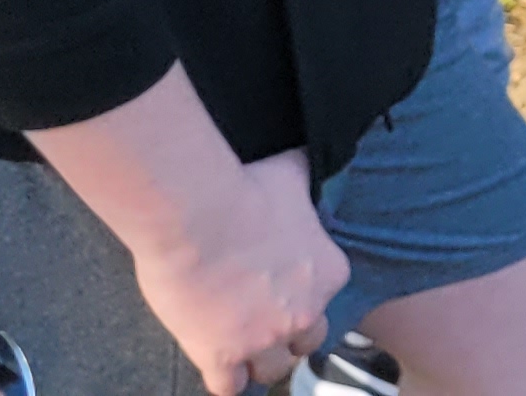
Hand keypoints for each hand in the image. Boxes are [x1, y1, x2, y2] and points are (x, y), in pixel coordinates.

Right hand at [137, 151, 344, 395]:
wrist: (196, 214)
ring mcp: (264, 338)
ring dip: (257, 361)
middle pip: (305, 342)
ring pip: (272, 370)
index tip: (279, 292)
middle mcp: (305, 312)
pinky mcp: (221, 355)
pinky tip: (215, 365)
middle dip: (286, 336)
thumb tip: (309, 154)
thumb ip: (307, 179)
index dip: (301, 299)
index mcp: (329, 273)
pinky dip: (224, 379)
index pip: (325, 300)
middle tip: (261, 324)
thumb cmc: (244, 190)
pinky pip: (229, 387)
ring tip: (238, 347)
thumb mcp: (293, 177)